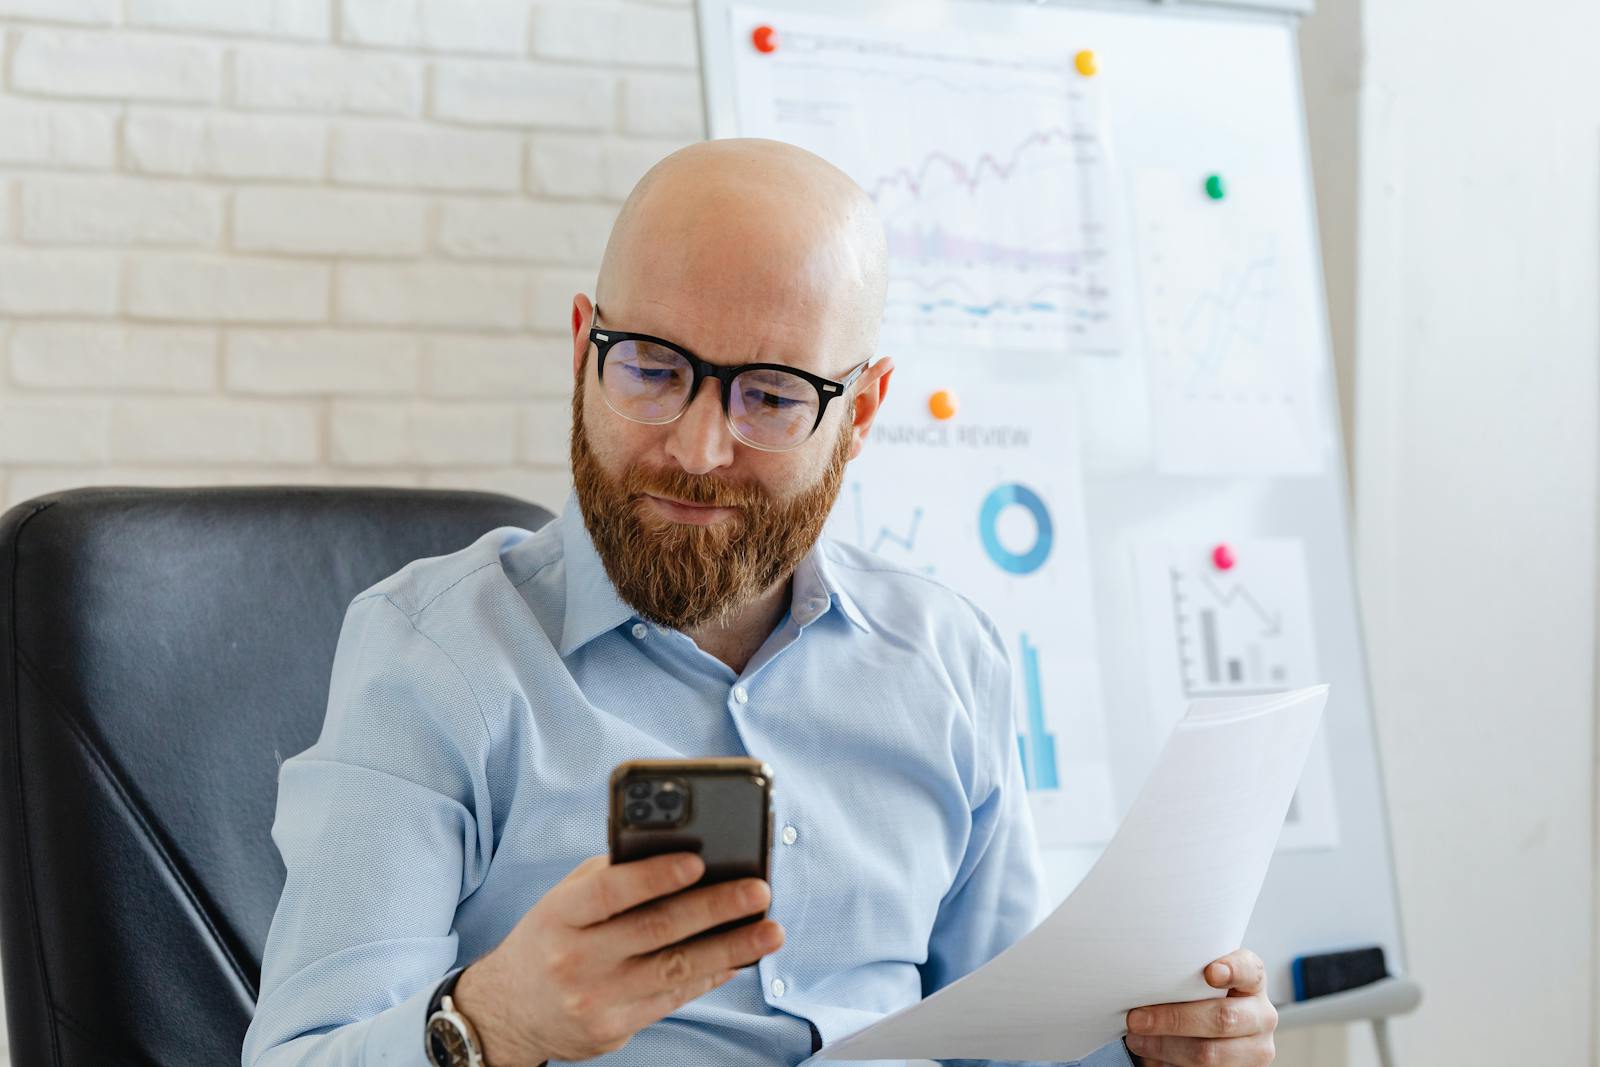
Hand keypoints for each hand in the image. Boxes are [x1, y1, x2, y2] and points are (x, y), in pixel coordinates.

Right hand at [452, 852, 782, 1065]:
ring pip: (674, 969)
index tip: (699, 860)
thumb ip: (613, 875)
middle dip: (715, 908)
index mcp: (559, 914)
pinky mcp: (613, 1029)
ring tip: (770, 930)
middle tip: (758, 890)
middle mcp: (574, 958)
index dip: (655, 875)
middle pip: (654, 929)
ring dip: (730, 948)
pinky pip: (673, 998)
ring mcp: (594, 999)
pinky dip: (711, 975)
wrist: (509, 1010)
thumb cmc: (552, 936)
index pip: (609, 891)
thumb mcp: (565, 899)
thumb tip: (682, 853)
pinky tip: (740, 957)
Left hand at [1122, 949, 1277, 1066]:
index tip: (1210, 973)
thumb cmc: (1200, 995)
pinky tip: (1155, 1058)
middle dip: (1174, 1019)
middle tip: (1137, 1018)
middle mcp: (1262, 1015)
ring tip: (1137, 1040)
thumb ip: (1187, 972)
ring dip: (1166, 1047)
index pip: (1250, 971)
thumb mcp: (1199, 979)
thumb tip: (1145, 975)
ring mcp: (1256, 1049)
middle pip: (1222, 1018)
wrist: (1212, 1027)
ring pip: (1209, 1053)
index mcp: (1254, 981)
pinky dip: (1172, 1065)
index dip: (1232, 970)